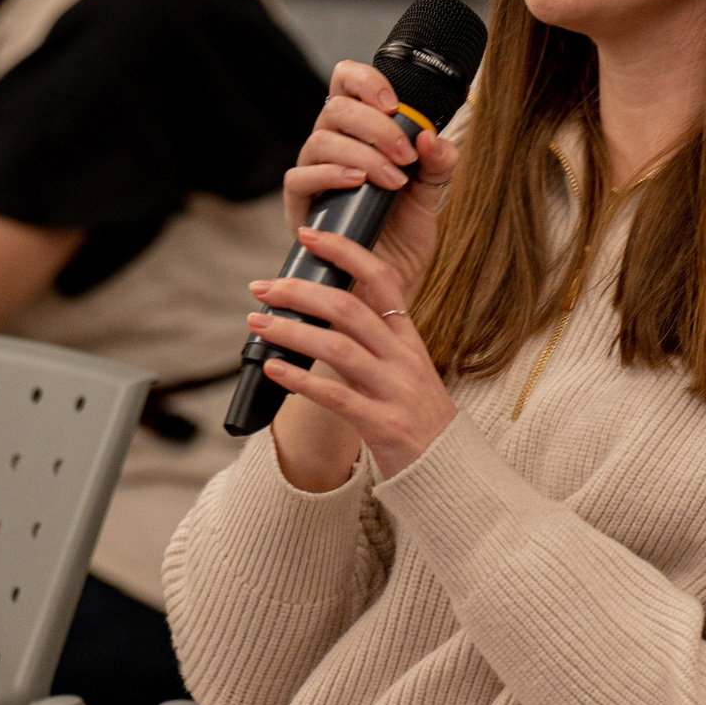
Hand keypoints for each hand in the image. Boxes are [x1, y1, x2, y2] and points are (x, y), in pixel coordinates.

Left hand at [250, 224, 456, 477]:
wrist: (448, 469)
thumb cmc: (416, 415)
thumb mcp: (404, 368)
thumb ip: (372, 339)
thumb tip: (325, 305)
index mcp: (408, 337)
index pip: (382, 278)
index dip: (345, 252)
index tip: (309, 235)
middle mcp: (403, 358)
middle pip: (349, 308)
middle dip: (301, 291)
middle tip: (263, 286)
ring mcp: (393, 391)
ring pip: (337, 348)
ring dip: (291, 331)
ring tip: (257, 323)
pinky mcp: (382, 424)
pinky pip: (335, 397)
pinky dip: (300, 381)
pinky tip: (273, 369)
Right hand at [282, 59, 460, 307]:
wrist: (385, 289)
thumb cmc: (402, 237)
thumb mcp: (430, 196)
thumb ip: (438, 163)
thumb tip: (432, 137)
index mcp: (358, 131)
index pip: (347, 83)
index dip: (365, 80)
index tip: (395, 103)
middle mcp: (331, 146)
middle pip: (335, 107)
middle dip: (376, 126)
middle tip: (406, 155)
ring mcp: (312, 174)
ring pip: (321, 140)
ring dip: (361, 153)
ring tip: (392, 178)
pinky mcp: (299, 206)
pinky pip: (300, 177)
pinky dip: (331, 174)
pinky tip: (358, 183)